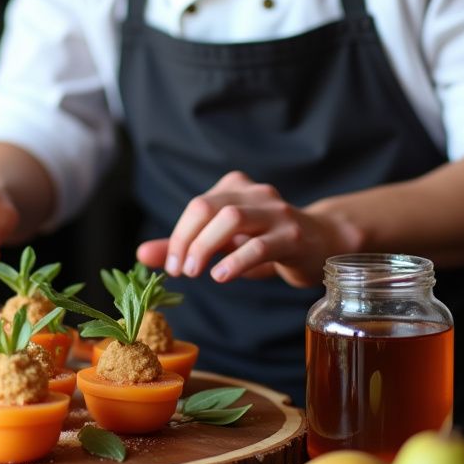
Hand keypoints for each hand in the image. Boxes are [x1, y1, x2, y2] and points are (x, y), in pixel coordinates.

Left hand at [136, 170, 363, 288]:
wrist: (322, 243)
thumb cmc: (267, 243)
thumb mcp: (224, 243)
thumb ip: (183, 246)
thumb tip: (140, 255)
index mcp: (234, 187)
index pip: (197, 205)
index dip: (177, 236)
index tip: (169, 266)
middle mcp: (255, 193)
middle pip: (209, 207)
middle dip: (187, 239)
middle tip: (180, 271)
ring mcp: (277, 212)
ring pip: (233, 218)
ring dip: (207, 246)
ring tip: (196, 273)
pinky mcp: (293, 235)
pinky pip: (261, 244)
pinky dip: (236, 260)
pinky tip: (221, 276)